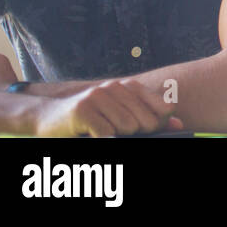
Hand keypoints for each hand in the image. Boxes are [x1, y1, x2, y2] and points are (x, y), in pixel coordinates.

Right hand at [31, 79, 182, 136]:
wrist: (48, 118)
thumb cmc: (89, 121)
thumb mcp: (121, 117)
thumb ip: (150, 118)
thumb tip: (179, 124)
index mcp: (128, 87)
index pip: (162, 107)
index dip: (159, 124)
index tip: (149, 130)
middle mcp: (115, 88)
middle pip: (146, 122)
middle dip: (137, 134)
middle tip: (117, 133)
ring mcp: (98, 97)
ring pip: (128, 128)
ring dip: (116, 137)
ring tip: (102, 132)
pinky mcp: (83, 110)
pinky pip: (107, 134)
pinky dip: (102, 139)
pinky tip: (91, 134)